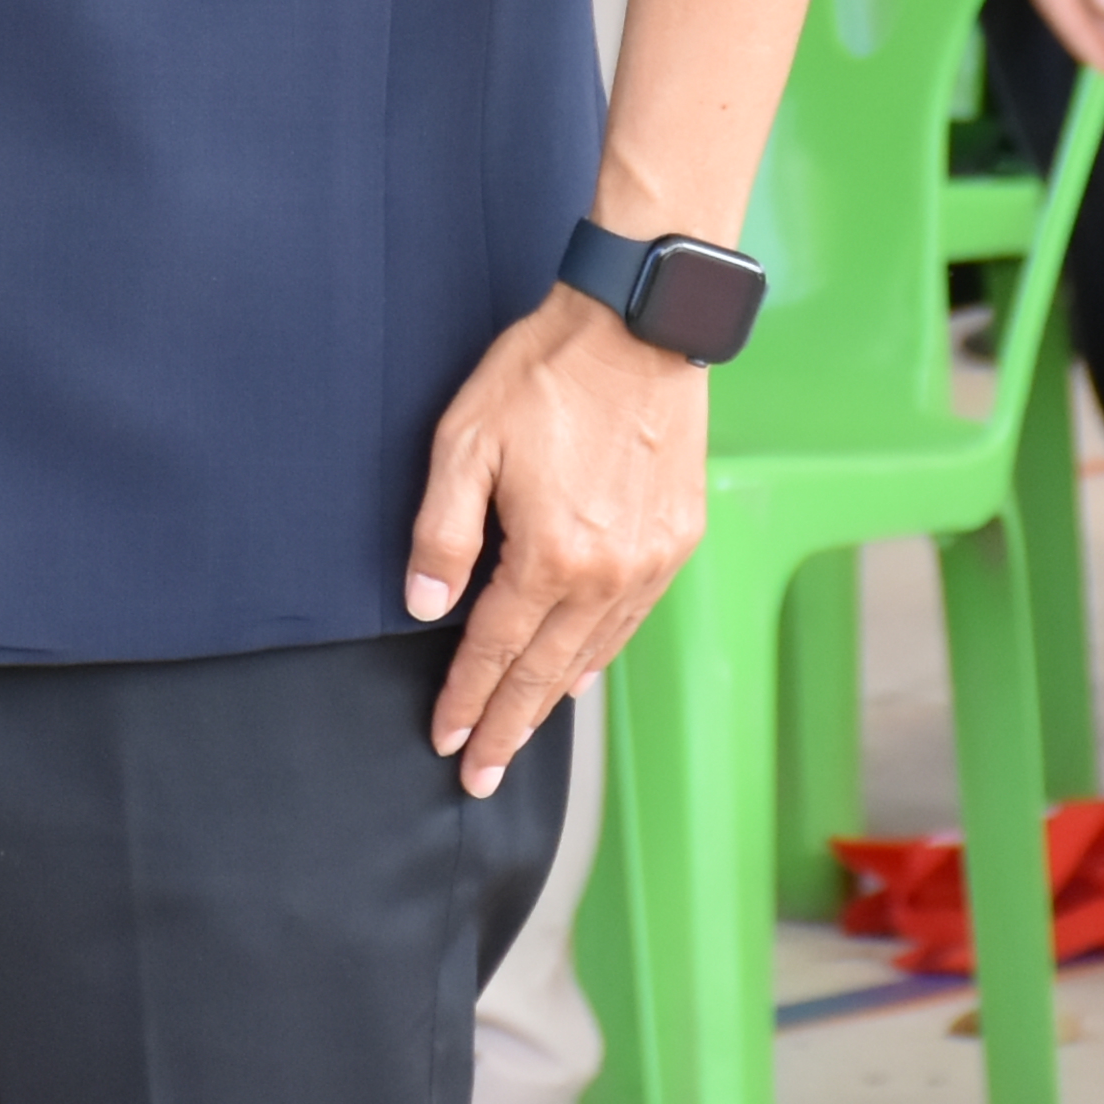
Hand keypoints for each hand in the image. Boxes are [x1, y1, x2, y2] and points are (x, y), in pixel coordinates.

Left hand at [407, 288, 708, 793]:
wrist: (640, 326)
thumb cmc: (545, 375)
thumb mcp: (466, 440)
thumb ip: (442, 529)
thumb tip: (426, 604)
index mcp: (550, 555)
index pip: (493, 648)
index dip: (465, 699)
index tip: (446, 740)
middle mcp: (607, 575)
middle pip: (544, 672)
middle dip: (507, 728)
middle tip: (480, 777)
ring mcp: (650, 562)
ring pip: (591, 654)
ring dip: (550, 701)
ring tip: (521, 736)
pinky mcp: (677, 540)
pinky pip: (629, 622)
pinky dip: (598, 658)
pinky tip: (579, 675)